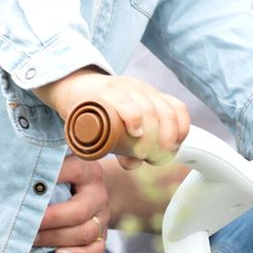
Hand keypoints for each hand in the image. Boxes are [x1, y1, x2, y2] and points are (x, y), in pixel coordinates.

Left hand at [33, 154, 109, 252]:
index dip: (50, 178)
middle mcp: (98, 194)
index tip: (25, 185)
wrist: (90, 192)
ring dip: (56, 239)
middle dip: (50, 220)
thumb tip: (9, 178)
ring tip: (32, 240)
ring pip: (86, 233)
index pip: (73, 170)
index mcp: (87, 171)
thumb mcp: (58, 168)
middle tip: (24, 223)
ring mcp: (102, 217)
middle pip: (79, 211)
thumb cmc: (63, 179)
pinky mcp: (102, 237)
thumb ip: (42, 171)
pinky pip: (96, 251)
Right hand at [35, 68, 189, 164]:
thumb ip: (128, 147)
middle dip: (164, 140)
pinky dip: (134, 118)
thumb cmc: (99, 111)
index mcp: (150, 95)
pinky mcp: (104, 91)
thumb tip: (133, 164)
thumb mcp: (120, 126)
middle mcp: (140, 89)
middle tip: (153, 157)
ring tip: (142, 152)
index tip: (173, 148)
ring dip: (150, 137)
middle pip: (164, 114)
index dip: (180, 130)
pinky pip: (125, 102)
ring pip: (148, 111)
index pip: (176, 108)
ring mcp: (123, 88)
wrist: (72, 88)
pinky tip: (135, 131)